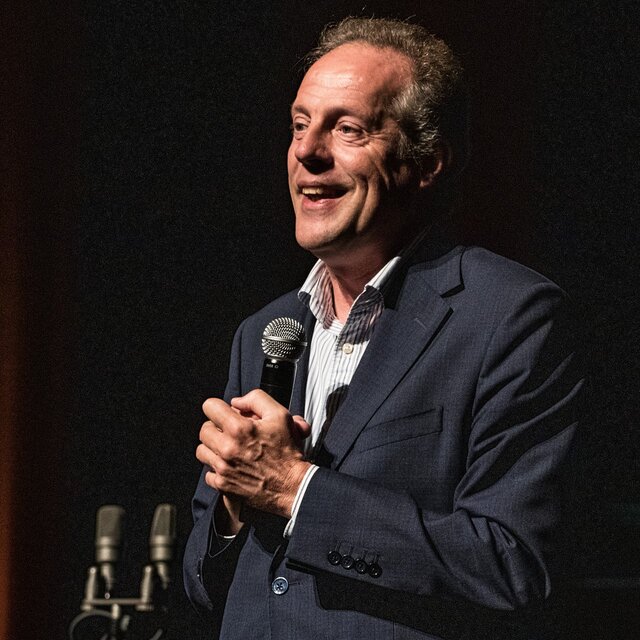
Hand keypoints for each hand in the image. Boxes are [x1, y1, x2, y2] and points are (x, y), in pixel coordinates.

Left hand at [196, 390, 311, 519]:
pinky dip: (217, 470)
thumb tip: (236, 402)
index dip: (219, 407)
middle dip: (216, 427)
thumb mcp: (280, 415)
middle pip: (203, 429)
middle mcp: (227, 448)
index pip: (210, 406)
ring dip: (213, 448)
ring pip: (202, 451)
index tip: (227, 414)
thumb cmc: (288, 451)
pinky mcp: (223, 485)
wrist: (293, 485)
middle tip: (230, 432)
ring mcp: (223, 468)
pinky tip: (232, 466)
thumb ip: (256, 399)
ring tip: (229, 449)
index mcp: (239, 429)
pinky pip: (208, 474)